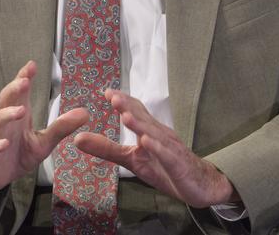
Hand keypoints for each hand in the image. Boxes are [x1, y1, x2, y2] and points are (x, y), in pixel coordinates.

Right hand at [0, 61, 88, 194]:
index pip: (20, 93)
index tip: (32, 65)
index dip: (24, 77)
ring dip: (7, 114)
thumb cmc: (19, 155)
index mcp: (19, 116)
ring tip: (21, 111)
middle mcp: (5, 123)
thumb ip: (61, 127)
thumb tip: (85, 112)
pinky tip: (4, 144)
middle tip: (25, 81)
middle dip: (14, 89)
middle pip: (6, 100)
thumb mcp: (43, 142)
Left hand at [74, 90, 237, 207]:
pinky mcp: (179, 165)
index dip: (122, 102)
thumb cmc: (166, 169)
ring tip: (125, 115)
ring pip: (155, 134)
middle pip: (144, 118)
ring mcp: (171, 149)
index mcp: (150, 131)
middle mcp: (161, 135)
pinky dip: (158, 148)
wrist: (201, 186)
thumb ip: (107, 149)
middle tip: (112, 96)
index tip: (106, 92)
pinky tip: (147, 142)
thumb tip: (77, 138)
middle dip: (128, 106)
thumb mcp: (132, 160)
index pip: (136, 111)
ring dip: (141, 124)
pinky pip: (168, 155)